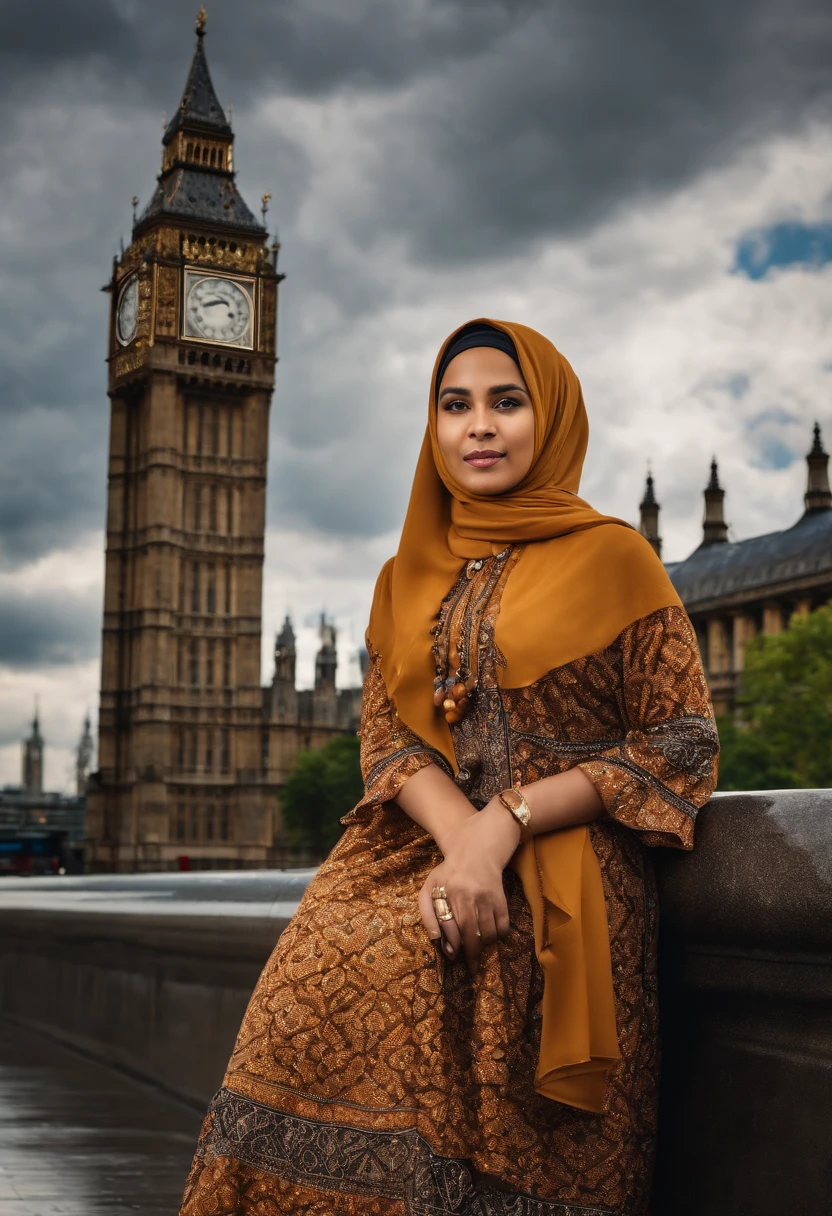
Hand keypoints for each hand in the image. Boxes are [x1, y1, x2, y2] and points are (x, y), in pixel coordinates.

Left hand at [418, 800, 520, 974]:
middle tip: (470, 967)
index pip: (449, 926)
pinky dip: (498, 936)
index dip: (451, 943)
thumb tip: (436, 940)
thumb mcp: (430, 886)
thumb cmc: (449, 873)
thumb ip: (426, 912)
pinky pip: (503, 925)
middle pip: (470, 933)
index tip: (452, 955)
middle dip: (470, 953)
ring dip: (484, 946)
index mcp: (448, 891)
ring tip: (479, 952)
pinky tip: (491, 937)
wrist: (477, 850)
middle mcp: (468, 894)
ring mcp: (487, 897)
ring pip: (488, 932)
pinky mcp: (501, 898)